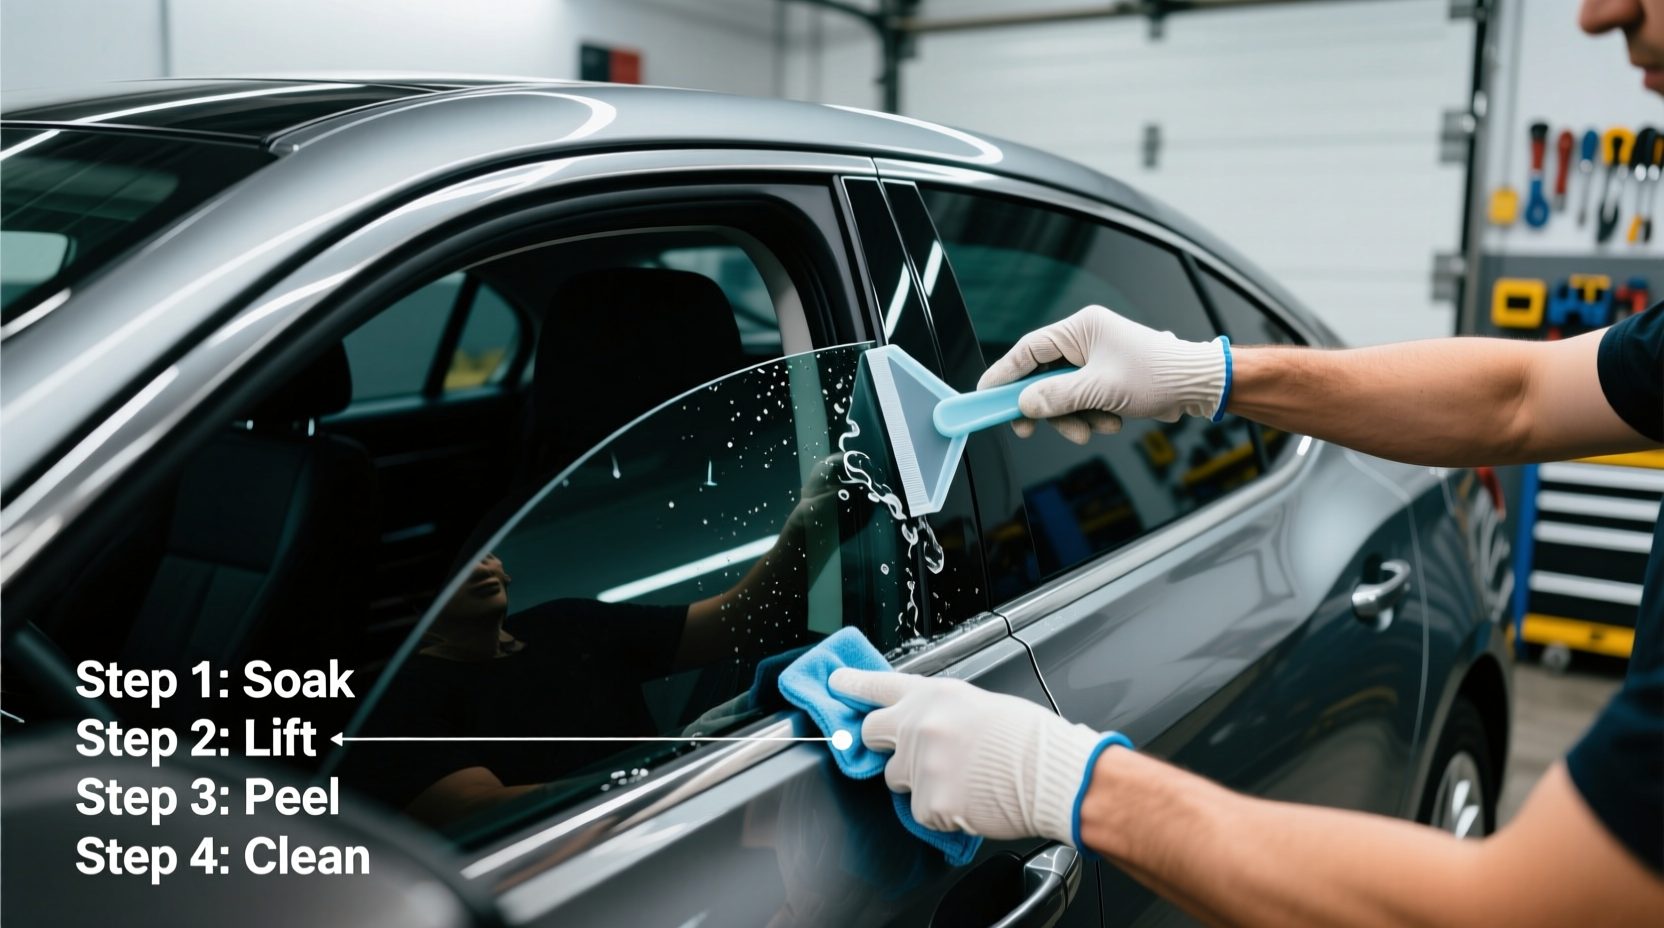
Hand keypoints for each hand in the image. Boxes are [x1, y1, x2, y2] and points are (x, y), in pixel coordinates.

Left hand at [828, 669, 1112, 845]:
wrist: (1051, 773)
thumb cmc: (1028, 738)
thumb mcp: (979, 704)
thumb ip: (940, 711)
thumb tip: (923, 724)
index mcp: (934, 695)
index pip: (879, 685)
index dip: (852, 685)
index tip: (835, 683)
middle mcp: (918, 726)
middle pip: (872, 734)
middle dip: (883, 743)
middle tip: (911, 749)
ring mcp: (920, 766)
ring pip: (895, 778)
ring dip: (916, 780)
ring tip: (959, 778)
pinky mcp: (928, 803)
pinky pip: (920, 811)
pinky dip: (939, 812)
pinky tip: (969, 800)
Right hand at [978, 305, 1227, 443]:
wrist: (1198, 386)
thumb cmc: (1159, 374)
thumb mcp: (1101, 389)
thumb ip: (1057, 397)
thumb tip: (1025, 405)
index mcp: (1081, 329)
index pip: (1028, 349)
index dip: (1004, 374)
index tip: (986, 396)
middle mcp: (1085, 340)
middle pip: (1043, 377)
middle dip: (1047, 407)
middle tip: (1031, 429)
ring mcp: (1095, 360)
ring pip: (1063, 395)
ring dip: (1075, 417)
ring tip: (1098, 426)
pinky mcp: (1106, 378)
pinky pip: (1082, 401)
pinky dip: (1090, 416)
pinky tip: (1111, 421)